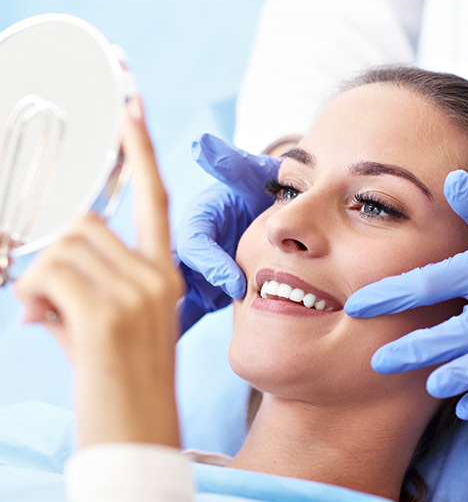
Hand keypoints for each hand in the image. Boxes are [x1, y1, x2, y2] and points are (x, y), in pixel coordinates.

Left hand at [14, 97, 183, 446]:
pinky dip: (34, 299)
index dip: (139, 149)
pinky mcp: (107, 313)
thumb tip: (41, 269)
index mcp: (162, 276)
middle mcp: (155, 277)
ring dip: (40, 282)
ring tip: (52, 322)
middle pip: (83, 223)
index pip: (153, 198)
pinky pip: (47, 275)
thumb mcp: (114, 326)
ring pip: (61, 246)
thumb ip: (86, 283)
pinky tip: (47, 327)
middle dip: (53, 253)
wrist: (138, 439)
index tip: (130, 103)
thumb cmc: (122, 384)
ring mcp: (136, 293)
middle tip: (49, 302)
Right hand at [176, 134, 279, 332]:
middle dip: (182, 299)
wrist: (266, 216)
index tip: (236, 283)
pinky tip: (166, 356)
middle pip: (175, 274)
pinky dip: (179, 329)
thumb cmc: (257, 194)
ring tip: (167, 347)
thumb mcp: (249, 178)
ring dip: (172, 319)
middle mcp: (189, 247)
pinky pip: (186, 312)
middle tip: (194, 324)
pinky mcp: (200, 292)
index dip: (212, 263)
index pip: (196, 243)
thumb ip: (232, 164)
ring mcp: (193, 272)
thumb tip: (203, 145)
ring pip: (174, 297)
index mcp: (199, 220)